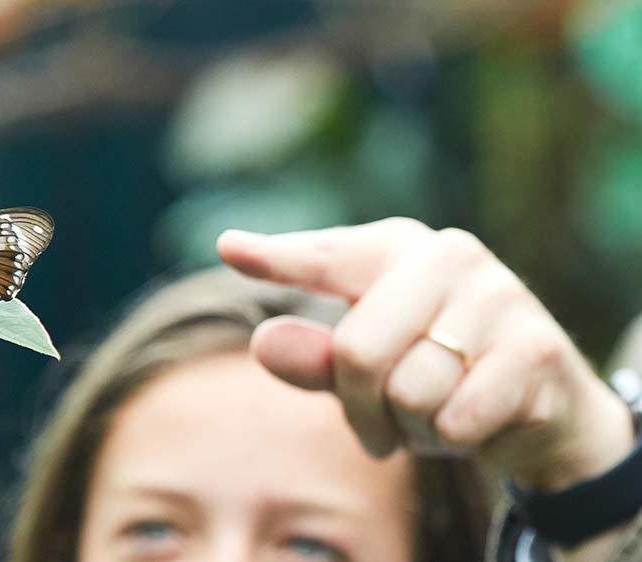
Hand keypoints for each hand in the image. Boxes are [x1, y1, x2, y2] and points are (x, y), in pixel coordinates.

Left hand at [217, 218, 633, 490]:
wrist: (541, 409)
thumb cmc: (435, 377)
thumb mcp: (366, 372)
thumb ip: (314, 359)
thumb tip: (261, 342)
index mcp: (396, 248)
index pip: (326, 257)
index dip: (277, 258)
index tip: (227, 247)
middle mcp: (448, 255)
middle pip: (357, 351)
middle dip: (361, 408)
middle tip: (382, 422)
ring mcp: (499, 295)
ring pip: (410, 391)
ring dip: (415, 426)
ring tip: (438, 411)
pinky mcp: (537, 346)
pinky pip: (457, 418)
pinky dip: (455, 438)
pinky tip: (477, 420)